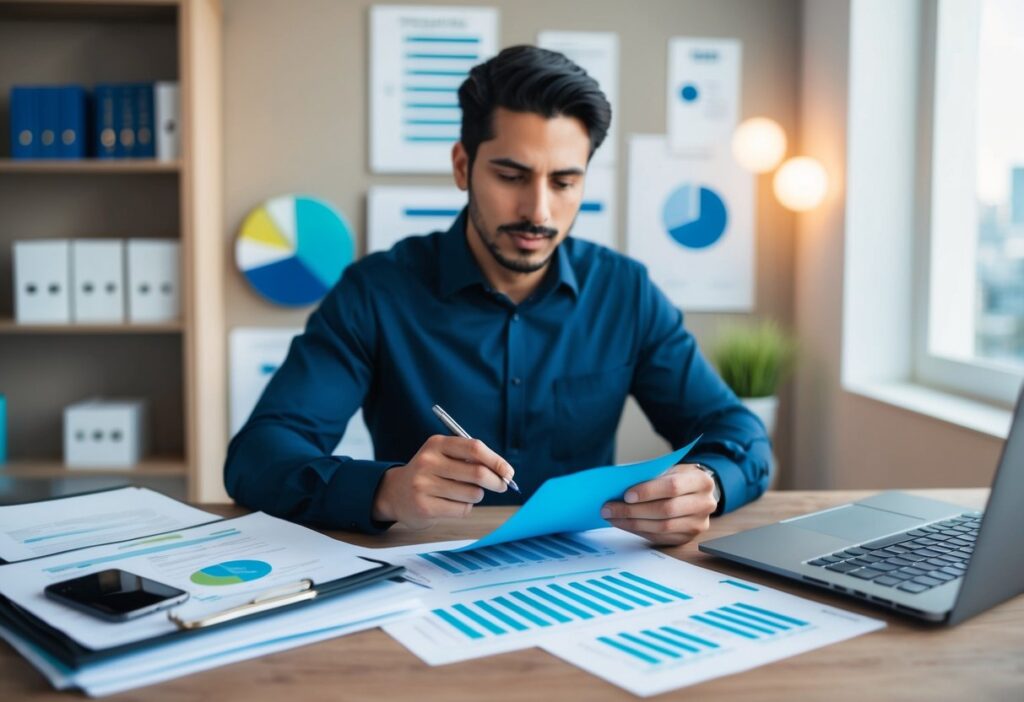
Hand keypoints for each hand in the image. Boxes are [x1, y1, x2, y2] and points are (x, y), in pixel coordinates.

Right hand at [372, 435, 514, 528]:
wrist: (395, 493)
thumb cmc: (430, 472)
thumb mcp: (443, 455)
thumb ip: (470, 459)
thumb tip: (504, 472)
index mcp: (437, 444)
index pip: (474, 448)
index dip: (496, 460)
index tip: (508, 471)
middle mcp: (428, 462)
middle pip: (477, 472)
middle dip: (496, 481)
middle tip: (502, 485)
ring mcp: (424, 485)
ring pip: (472, 493)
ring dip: (477, 495)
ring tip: (465, 492)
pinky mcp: (425, 507)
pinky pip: (462, 509)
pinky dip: (465, 507)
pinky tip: (452, 503)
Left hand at [600, 464, 717, 545]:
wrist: (696, 492)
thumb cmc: (678, 477)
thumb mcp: (670, 469)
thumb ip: (651, 475)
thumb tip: (619, 487)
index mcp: (702, 481)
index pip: (673, 487)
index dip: (648, 491)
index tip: (626, 495)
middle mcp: (705, 504)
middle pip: (666, 510)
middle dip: (634, 510)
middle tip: (609, 508)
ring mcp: (698, 524)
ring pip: (662, 526)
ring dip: (632, 523)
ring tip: (612, 516)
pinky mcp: (688, 537)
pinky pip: (660, 536)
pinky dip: (639, 530)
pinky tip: (624, 524)